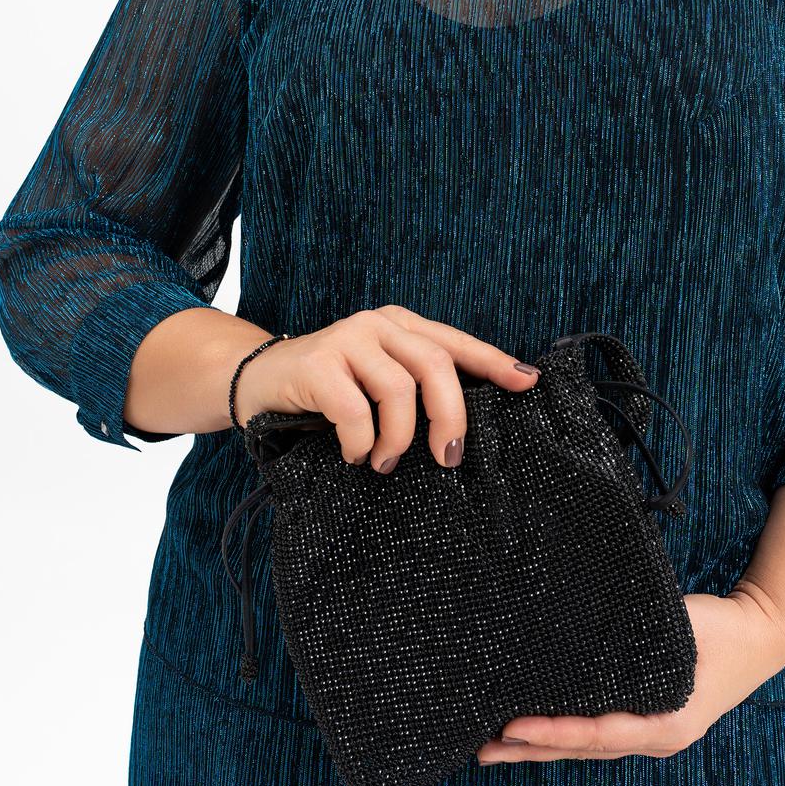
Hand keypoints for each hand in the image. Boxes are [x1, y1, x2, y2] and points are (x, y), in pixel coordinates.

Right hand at [231, 303, 540, 469]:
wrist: (255, 379)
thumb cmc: (326, 390)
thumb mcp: (376, 382)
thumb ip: (414, 388)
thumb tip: (461, 428)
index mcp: (400, 325)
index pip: (456, 342)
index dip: (495, 361)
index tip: (529, 382)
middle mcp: (377, 324)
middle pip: (436, 365)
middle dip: (450, 416)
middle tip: (448, 458)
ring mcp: (346, 339)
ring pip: (399, 390)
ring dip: (399, 438)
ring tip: (384, 461)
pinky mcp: (316, 363)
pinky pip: (355, 410)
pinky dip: (361, 442)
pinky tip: (355, 454)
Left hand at [475, 588, 784, 764]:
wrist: (762, 634)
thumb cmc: (725, 628)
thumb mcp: (684, 626)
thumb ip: (641, 636)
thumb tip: (588, 631)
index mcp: (667, 723)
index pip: (597, 733)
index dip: (553, 732)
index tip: (513, 727)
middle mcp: (657, 738)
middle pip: (585, 747)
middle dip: (532, 748)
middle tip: (483, 748)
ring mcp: (654, 734)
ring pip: (589, 745)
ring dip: (543, 745)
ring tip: (497, 745)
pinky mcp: (651, 720)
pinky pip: (601, 733)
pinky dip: (568, 733)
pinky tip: (540, 729)